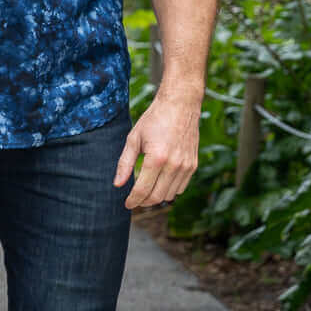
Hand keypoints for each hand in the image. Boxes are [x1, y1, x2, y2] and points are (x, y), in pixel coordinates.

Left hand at [113, 94, 200, 209]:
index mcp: (156, 158)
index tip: (127, 204)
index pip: (143, 189)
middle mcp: (174, 165)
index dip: (133, 200)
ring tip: (146, 190)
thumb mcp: (134, 138)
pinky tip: (160, 182)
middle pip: (157, 197)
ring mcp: (186, 166)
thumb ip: (125, 163)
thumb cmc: (154, 119)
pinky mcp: (193, 165)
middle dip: (144, 202)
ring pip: (170, 195)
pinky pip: (180, 188)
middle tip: (134, 199)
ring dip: (157, 197)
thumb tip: (117, 184)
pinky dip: (169, 190)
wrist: (179, 106)